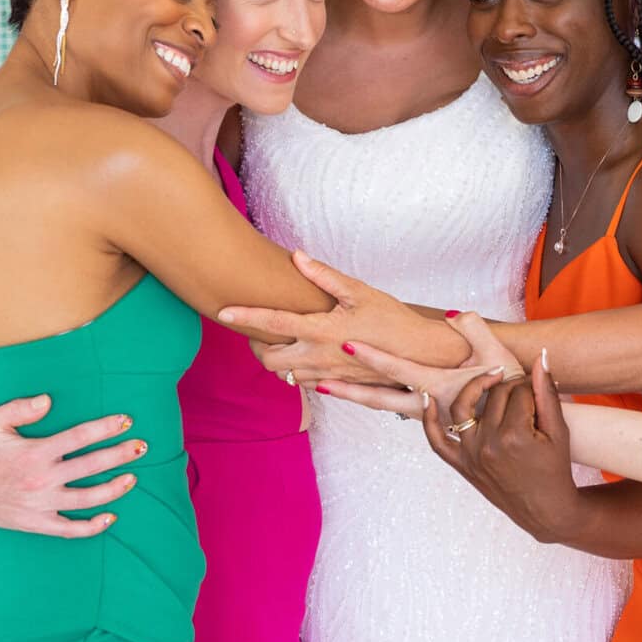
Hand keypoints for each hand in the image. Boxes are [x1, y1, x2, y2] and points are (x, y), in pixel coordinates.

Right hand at [0, 395, 140, 537]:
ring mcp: (41, 504)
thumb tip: (49, 400)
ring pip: (88, 498)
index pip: (80, 437)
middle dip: (120, 455)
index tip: (126, 421)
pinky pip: (70, 529)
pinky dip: (92, 526)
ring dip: (114, 488)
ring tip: (133, 478)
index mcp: (35, 452)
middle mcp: (42, 479)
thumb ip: (20, 408)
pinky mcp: (36, 523)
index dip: (105, 428)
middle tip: (142, 446)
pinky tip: (111, 517)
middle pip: (91, 465)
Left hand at [221, 250, 451, 384]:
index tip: (223, 311)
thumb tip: (298, 257)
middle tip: (261, 331)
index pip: (273, 322)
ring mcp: (326, 374)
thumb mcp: (359, 291)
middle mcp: (318, 355)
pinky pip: (303, 383)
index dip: (245, 315)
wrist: (417, 354)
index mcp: (321, 329)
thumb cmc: (391, 318)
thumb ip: (324, 276)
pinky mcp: (336, 384)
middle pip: (269, 359)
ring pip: (284, 375)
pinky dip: (296, 371)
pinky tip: (305, 355)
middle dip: (258, 347)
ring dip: (277, 360)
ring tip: (283, 342)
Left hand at [316, 312, 520, 421]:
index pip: (397, 368)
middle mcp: (428, 407)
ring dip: (361, 398)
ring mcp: (431, 422)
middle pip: (378, 399)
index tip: (346, 345)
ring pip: (388, 408)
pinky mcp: (438, 431)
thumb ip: (474, 328)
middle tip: (318, 383)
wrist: (527, 429)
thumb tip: (455, 314)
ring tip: (331, 390)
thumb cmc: (513, 390)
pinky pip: (404, 415)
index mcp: (438, 387)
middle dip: (347, 391)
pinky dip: (385, 405)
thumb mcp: (496, 354)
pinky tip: (373, 398)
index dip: (371, 357)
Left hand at [418, 347, 581, 542]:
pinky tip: (427, 398)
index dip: (532, 385)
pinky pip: (437, 441)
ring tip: (491, 377)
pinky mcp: (462, 465)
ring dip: (475, 387)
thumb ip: (546, 392)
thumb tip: (542, 356)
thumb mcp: (558, 431)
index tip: (540, 390)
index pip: (519, 391)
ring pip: (464, 407)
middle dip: (512, 386)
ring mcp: (471, 455)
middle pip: (495, 396)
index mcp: (515, 436)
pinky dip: (428, 419)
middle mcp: (488, 444)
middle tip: (525, 390)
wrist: (545, 510)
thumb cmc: (556, 470)